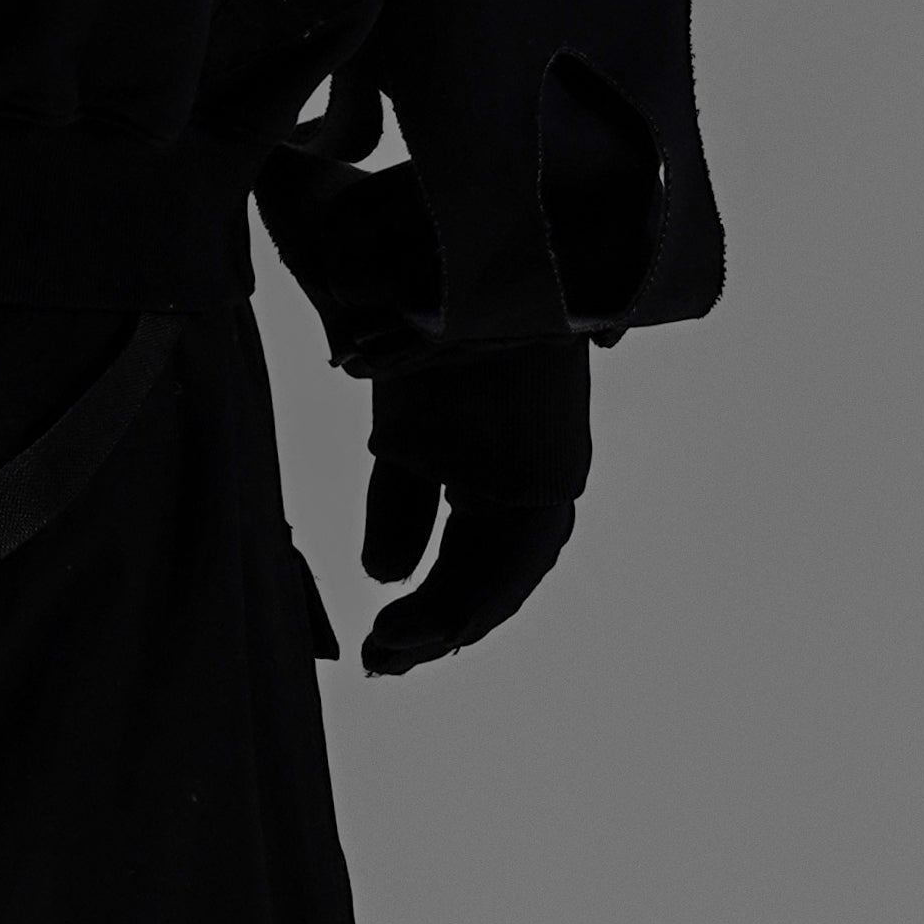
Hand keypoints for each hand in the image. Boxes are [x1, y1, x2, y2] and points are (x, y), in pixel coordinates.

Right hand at [255, 130, 590, 672]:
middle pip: (463, 524)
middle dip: (428, 592)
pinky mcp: (554, 459)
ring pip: (496, 551)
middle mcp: (479, 414)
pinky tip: (438, 635)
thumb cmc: (404, 211)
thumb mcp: (319, 231)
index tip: (375, 569)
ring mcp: (521, 438)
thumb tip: (189, 175)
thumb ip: (270, 209)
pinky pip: (526, 553)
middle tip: (379, 649)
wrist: (492, 220)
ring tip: (393, 656)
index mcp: (428, 376)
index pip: (417, 466)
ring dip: (450, 614)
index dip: (397, 522)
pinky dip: (487, 599)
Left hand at [358, 334, 588, 675]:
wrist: (472, 264)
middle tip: (383, 659)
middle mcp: (539, 489)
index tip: (388, 647)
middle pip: (493, 578)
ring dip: (446, 599)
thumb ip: (400, 512)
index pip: (493, 584)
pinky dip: (449, 557)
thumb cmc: (445, 350)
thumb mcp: (408, 436)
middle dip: (440, 622)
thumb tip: (385, 575)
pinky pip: (481, 522)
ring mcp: (524, 470)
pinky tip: (405, 581)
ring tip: (393, 639)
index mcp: (534, 493)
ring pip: (492, 558)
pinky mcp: (498, 449)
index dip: (441, 623)